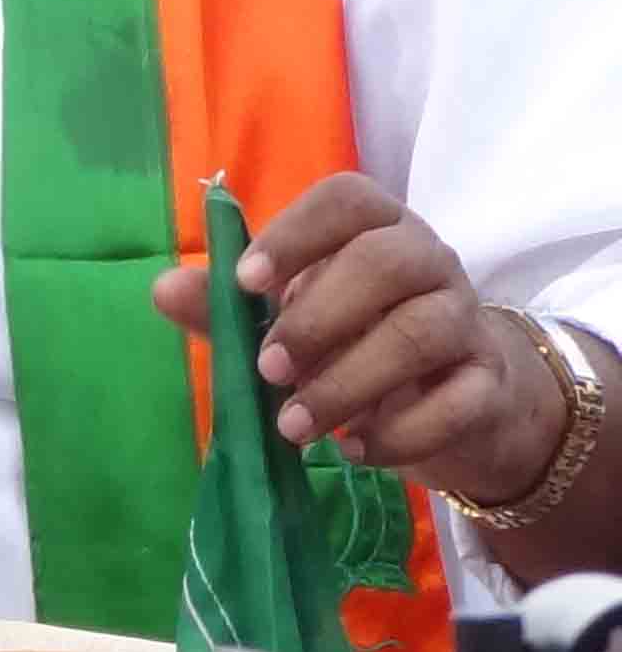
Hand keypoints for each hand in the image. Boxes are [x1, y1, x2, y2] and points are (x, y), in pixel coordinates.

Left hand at [148, 172, 564, 503]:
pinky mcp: (489, 383)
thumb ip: (227, 307)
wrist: (453, 399)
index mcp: (375, 228)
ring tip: (294, 426)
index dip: (296, 234)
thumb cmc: (352, 339)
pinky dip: (401, 432)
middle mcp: (429, 261)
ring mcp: (467, 320)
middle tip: (266, 370)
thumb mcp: (285, 319)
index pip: (348, 200)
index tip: (246, 282)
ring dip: (349, 382)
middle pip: (387, 263)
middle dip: (317, 318)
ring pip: (421, 332)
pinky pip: (458, 401)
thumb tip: (162, 288)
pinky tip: (354, 451)